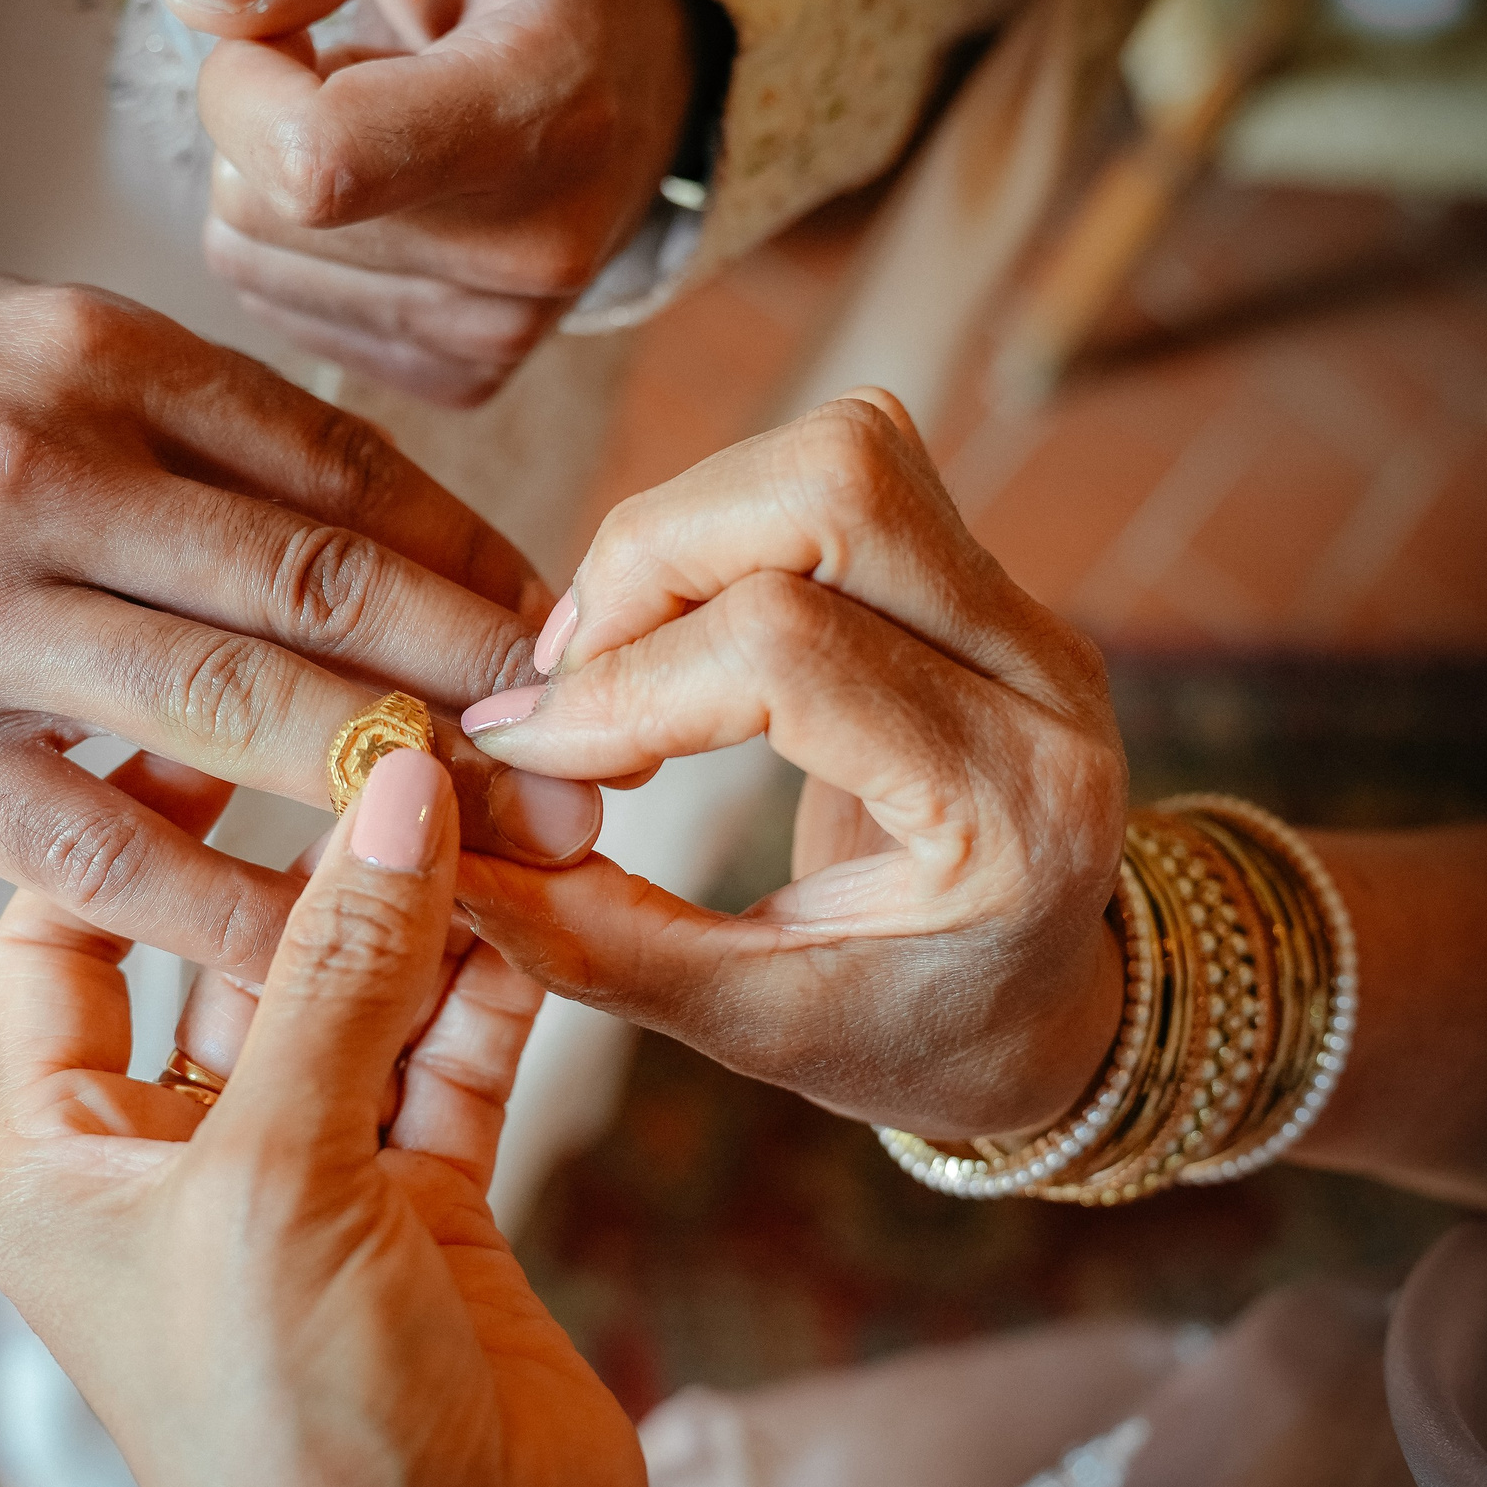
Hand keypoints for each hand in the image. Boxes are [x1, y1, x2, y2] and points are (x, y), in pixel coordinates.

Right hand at [0, 271, 602, 977]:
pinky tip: (330, 944)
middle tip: (599, 767)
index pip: (346, 477)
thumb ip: (194, 428)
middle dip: (487, 697)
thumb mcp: (26, 346)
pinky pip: (107, 854)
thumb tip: (395, 535)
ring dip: (399, 805)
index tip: (571, 643)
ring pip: (239, 725)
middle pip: (324, 600)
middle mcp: (42, 477)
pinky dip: (233, 905)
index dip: (481, 572)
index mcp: (95, 362)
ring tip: (514, 862)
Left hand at [0, 745, 681, 1486]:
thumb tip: (395, 788)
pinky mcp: (428, 1205)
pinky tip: (530, 904)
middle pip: (228, 951)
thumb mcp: (274, 1183)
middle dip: (309, 854)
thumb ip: (338, 974)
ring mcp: (309, 1181)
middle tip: (391, 735)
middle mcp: (177, 1161)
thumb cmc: (291, 1440)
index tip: (205, 714)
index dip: (120, 821)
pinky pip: (452, 1057)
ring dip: (422, 909)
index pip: (57, 940)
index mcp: (66, 1164)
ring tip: (488, 798)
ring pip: (359, 994)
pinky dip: (492, 985)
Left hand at [166, 0, 699, 406]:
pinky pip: (281, 311)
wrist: (648, 64)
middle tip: (353, 63)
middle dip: (262, 117)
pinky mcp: (466, 374)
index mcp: (544, 110)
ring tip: (381, 121)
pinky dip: (301, 245)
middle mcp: (534, 248)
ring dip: (277, 180)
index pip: (315, 161)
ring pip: (253, 263)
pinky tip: (386, 190)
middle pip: (264, 211)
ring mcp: (501, 329)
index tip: (286, 23)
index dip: (244, 82)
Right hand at [456, 396, 1129, 1137]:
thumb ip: (598, 945)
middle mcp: (1045, 679)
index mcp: (1013, 809)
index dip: (619, 686)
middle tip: (565, 679)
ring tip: (608, 654)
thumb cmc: (911, 1035)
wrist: (1045, 1008)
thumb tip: (441, 859)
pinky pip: (845, 470)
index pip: (788, 653)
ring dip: (683, 528)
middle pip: (838, 490)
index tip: (521, 755)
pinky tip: (667, 628)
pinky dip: (720, 523)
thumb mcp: (757, 1029)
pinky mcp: (979, 574)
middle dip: (651, 559)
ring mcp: (1023, 611)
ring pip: (844, 451)